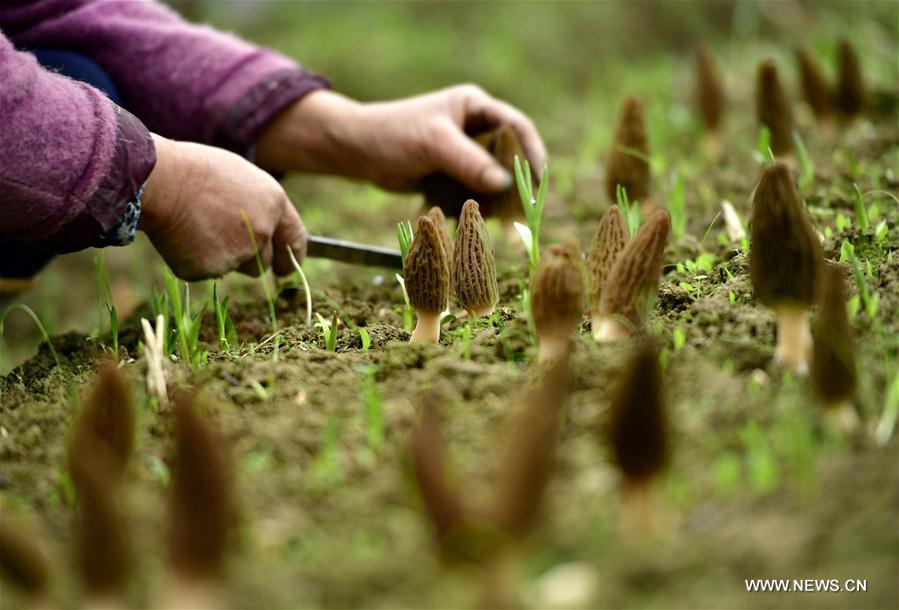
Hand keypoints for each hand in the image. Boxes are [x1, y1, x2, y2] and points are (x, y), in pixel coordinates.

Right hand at [140, 134, 306, 280]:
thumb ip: (259, 207)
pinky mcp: (210, 268)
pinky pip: (206, 271)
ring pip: (235, 267)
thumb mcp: (241, 178)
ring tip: (198, 228)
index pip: (296, 239)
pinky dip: (194, 259)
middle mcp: (262, 231)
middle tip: (226, 245)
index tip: (286, 269)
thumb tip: (263, 228)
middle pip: (264, 261)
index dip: (292, 257)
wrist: (160, 180)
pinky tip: (182, 236)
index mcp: (273, 204)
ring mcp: (238, 253)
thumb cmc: (196, 171)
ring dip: (223, 258)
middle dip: (250, 260)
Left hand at [255, 85, 546, 192]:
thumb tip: (506, 183)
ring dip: (492, 202)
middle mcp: (474, 128)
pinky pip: (473, 193)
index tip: (538, 182)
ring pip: (492, 181)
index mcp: (475, 107)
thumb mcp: (434, 144)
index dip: (533, 154)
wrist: (357, 152)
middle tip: (519, 212)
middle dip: (514, 186)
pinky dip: (472, 207)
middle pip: (509, 158)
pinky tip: (462, 217)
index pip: (517, 127)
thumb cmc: (393, 134)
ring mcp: (463, 153)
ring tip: (487, 220)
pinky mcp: (452, 175)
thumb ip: (470, 162)